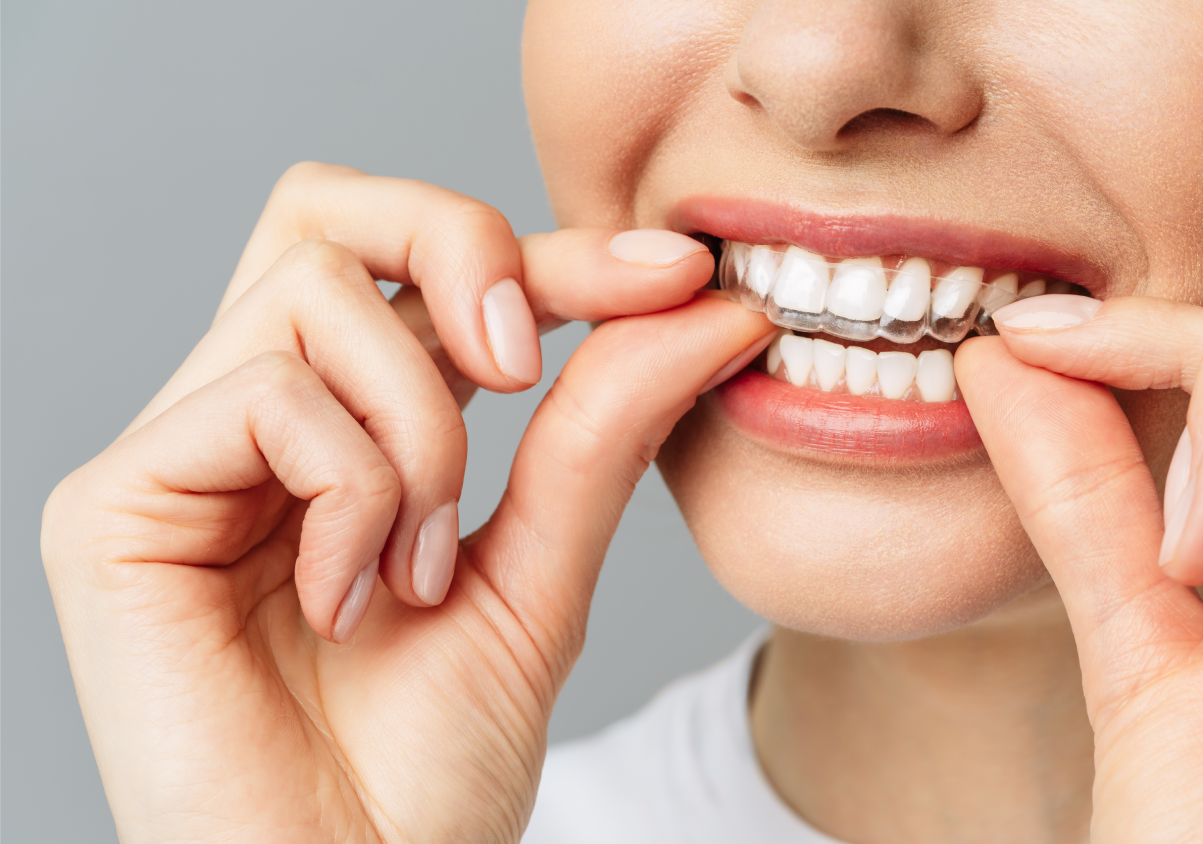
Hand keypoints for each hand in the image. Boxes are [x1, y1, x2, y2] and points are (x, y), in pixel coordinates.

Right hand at [40, 163, 774, 842]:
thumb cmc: (429, 770)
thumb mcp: (542, 574)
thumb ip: (601, 432)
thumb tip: (699, 304)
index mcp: (343, 432)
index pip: (425, 267)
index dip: (551, 250)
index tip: (677, 276)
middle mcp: (251, 424)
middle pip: (330, 209)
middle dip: (464, 248)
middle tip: (525, 364)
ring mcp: (179, 458)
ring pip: (317, 294)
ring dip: (421, 428)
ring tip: (422, 566)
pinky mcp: (113, 506)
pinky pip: (266, 395)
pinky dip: (354, 488)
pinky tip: (350, 597)